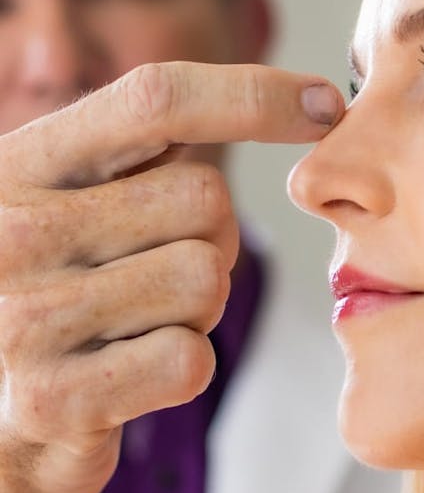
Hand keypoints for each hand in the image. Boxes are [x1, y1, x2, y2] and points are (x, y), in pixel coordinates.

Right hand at [0, 60, 342, 492]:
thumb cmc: (45, 303)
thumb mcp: (62, 206)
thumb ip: (138, 159)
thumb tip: (285, 107)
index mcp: (20, 165)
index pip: (154, 101)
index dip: (252, 95)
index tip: (324, 104)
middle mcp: (13, 229)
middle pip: (204, 200)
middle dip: (214, 240)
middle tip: (158, 275)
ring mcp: (27, 316)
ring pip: (206, 280)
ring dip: (198, 309)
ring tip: (134, 326)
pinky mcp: (55, 397)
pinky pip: (191, 359)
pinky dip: (184, 368)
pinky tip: (131, 373)